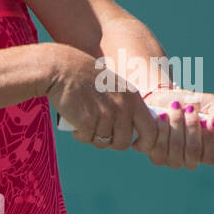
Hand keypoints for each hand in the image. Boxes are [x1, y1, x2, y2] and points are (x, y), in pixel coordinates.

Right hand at [45, 44, 159, 152]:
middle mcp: (122, 107)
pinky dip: (80, 134)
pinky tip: (75, 121)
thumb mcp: (116, 86)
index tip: (136, 145)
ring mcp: (105, 115)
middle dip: (111, 142)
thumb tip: (134, 130)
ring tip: (85, 121)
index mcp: (133, 98)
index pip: (151, 129)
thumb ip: (126, 104)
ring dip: (93, 136)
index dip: (145, 142)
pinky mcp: (87, 121)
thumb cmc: (87, 76)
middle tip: (100, 132)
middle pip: (123, 142)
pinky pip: (86, 138)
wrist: (62, 68)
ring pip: (102, 142)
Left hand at [141, 88, 213, 169]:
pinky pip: (157, 145)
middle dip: (191, 126)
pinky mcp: (151, 151)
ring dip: (176, 122)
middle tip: (189, 109)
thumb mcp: (212, 104)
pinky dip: (161, 126)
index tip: (205, 120)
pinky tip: (162, 115)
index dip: (209, 140)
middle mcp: (187, 160)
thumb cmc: (191, 104)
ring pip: (175, 148)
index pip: (211, 157)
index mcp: (205, 153)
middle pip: (193, 151)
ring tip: (175, 107)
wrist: (164, 98)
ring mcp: (168, 158)